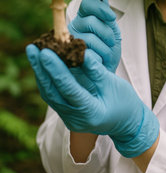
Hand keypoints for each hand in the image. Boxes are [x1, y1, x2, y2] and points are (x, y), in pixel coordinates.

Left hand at [26, 44, 159, 157]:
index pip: (68, 88)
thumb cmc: (124, 102)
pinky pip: (53, 95)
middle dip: (41, 69)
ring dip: (40, 73)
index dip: (56, 69)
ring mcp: (69, 118)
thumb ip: (96, 70)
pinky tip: (42, 64)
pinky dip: (47, 78)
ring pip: (49, 94)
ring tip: (33, 52)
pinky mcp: (66, 113)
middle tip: (32, 48)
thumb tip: (81, 52)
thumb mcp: (113, 84)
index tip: (45, 52)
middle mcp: (76, 118)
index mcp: (91, 112)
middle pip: (52, 92)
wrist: (127, 123)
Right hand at [68, 0, 120, 72]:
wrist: (106, 77)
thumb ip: (107, 18)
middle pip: (91, 21)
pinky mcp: (68, 59)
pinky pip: (86, 55)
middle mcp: (74, 28)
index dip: (100, 8)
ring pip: (90, 38)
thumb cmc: (107, 54)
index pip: (87, 4)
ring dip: (105, 49)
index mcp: (83, 18)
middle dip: (106, 33)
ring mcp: (69, 43)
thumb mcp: (112, 34)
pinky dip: (98, 59)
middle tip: (110, 43)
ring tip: (105, 55)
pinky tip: (98, 63)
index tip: (111, 17)